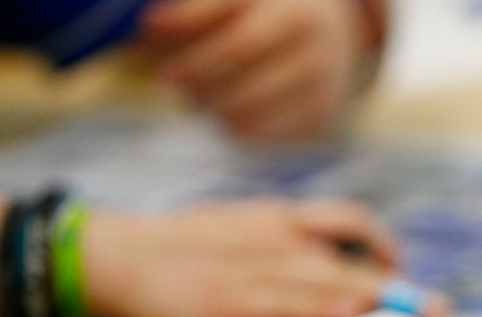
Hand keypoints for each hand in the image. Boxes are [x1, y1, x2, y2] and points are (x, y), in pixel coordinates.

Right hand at [82, 198, 438, 316]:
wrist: (117, 253)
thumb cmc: (182, 246)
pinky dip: (322, 308)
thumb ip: (287, 241)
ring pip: (331, 278)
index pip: (350, 224)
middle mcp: (278, 238)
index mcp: (280, 220)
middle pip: (353, 259)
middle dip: (399, 285)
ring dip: (376, 297)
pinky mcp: (233, 298)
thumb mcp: (241, 226)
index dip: (385, 246)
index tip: (407, 269)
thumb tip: (331, 265)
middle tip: (439, 310)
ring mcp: (256, 266)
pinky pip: (287, 302)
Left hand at [140, 0, 374, 140]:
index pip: (240, 48)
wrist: (330, 31)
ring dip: (214, 114)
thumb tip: (151, 27)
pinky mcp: (318, 124)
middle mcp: (316, 58)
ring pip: (250, 124)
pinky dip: (234, 126)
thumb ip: (197, 9)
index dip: (198, 64)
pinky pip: (261, 139)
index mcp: (295, 16)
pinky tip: (229, 106)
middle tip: (174, 86)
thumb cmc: (267, 7)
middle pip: (244, 94)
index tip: (163, 75)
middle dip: (199, 95)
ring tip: (201, 95)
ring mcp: (321, 96)